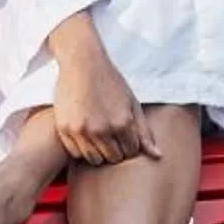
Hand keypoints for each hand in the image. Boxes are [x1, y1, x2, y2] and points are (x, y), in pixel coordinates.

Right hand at [51, 45, 159, 166]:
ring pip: (95, 160)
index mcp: (123, 123)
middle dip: (115, 150)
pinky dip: (81, 148)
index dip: (129, 145)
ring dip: (98, 152)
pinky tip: (84, 133)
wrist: (82, 63)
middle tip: (110, 135)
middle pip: (114, 158)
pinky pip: (76, 153)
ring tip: (98, 135)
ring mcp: (82, 130)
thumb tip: (158, 157)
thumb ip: (144, 132)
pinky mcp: (65, 129)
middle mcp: (102, 129)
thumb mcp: (132, 103)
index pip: (131, 152)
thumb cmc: (111, 82)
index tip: (124, 134)